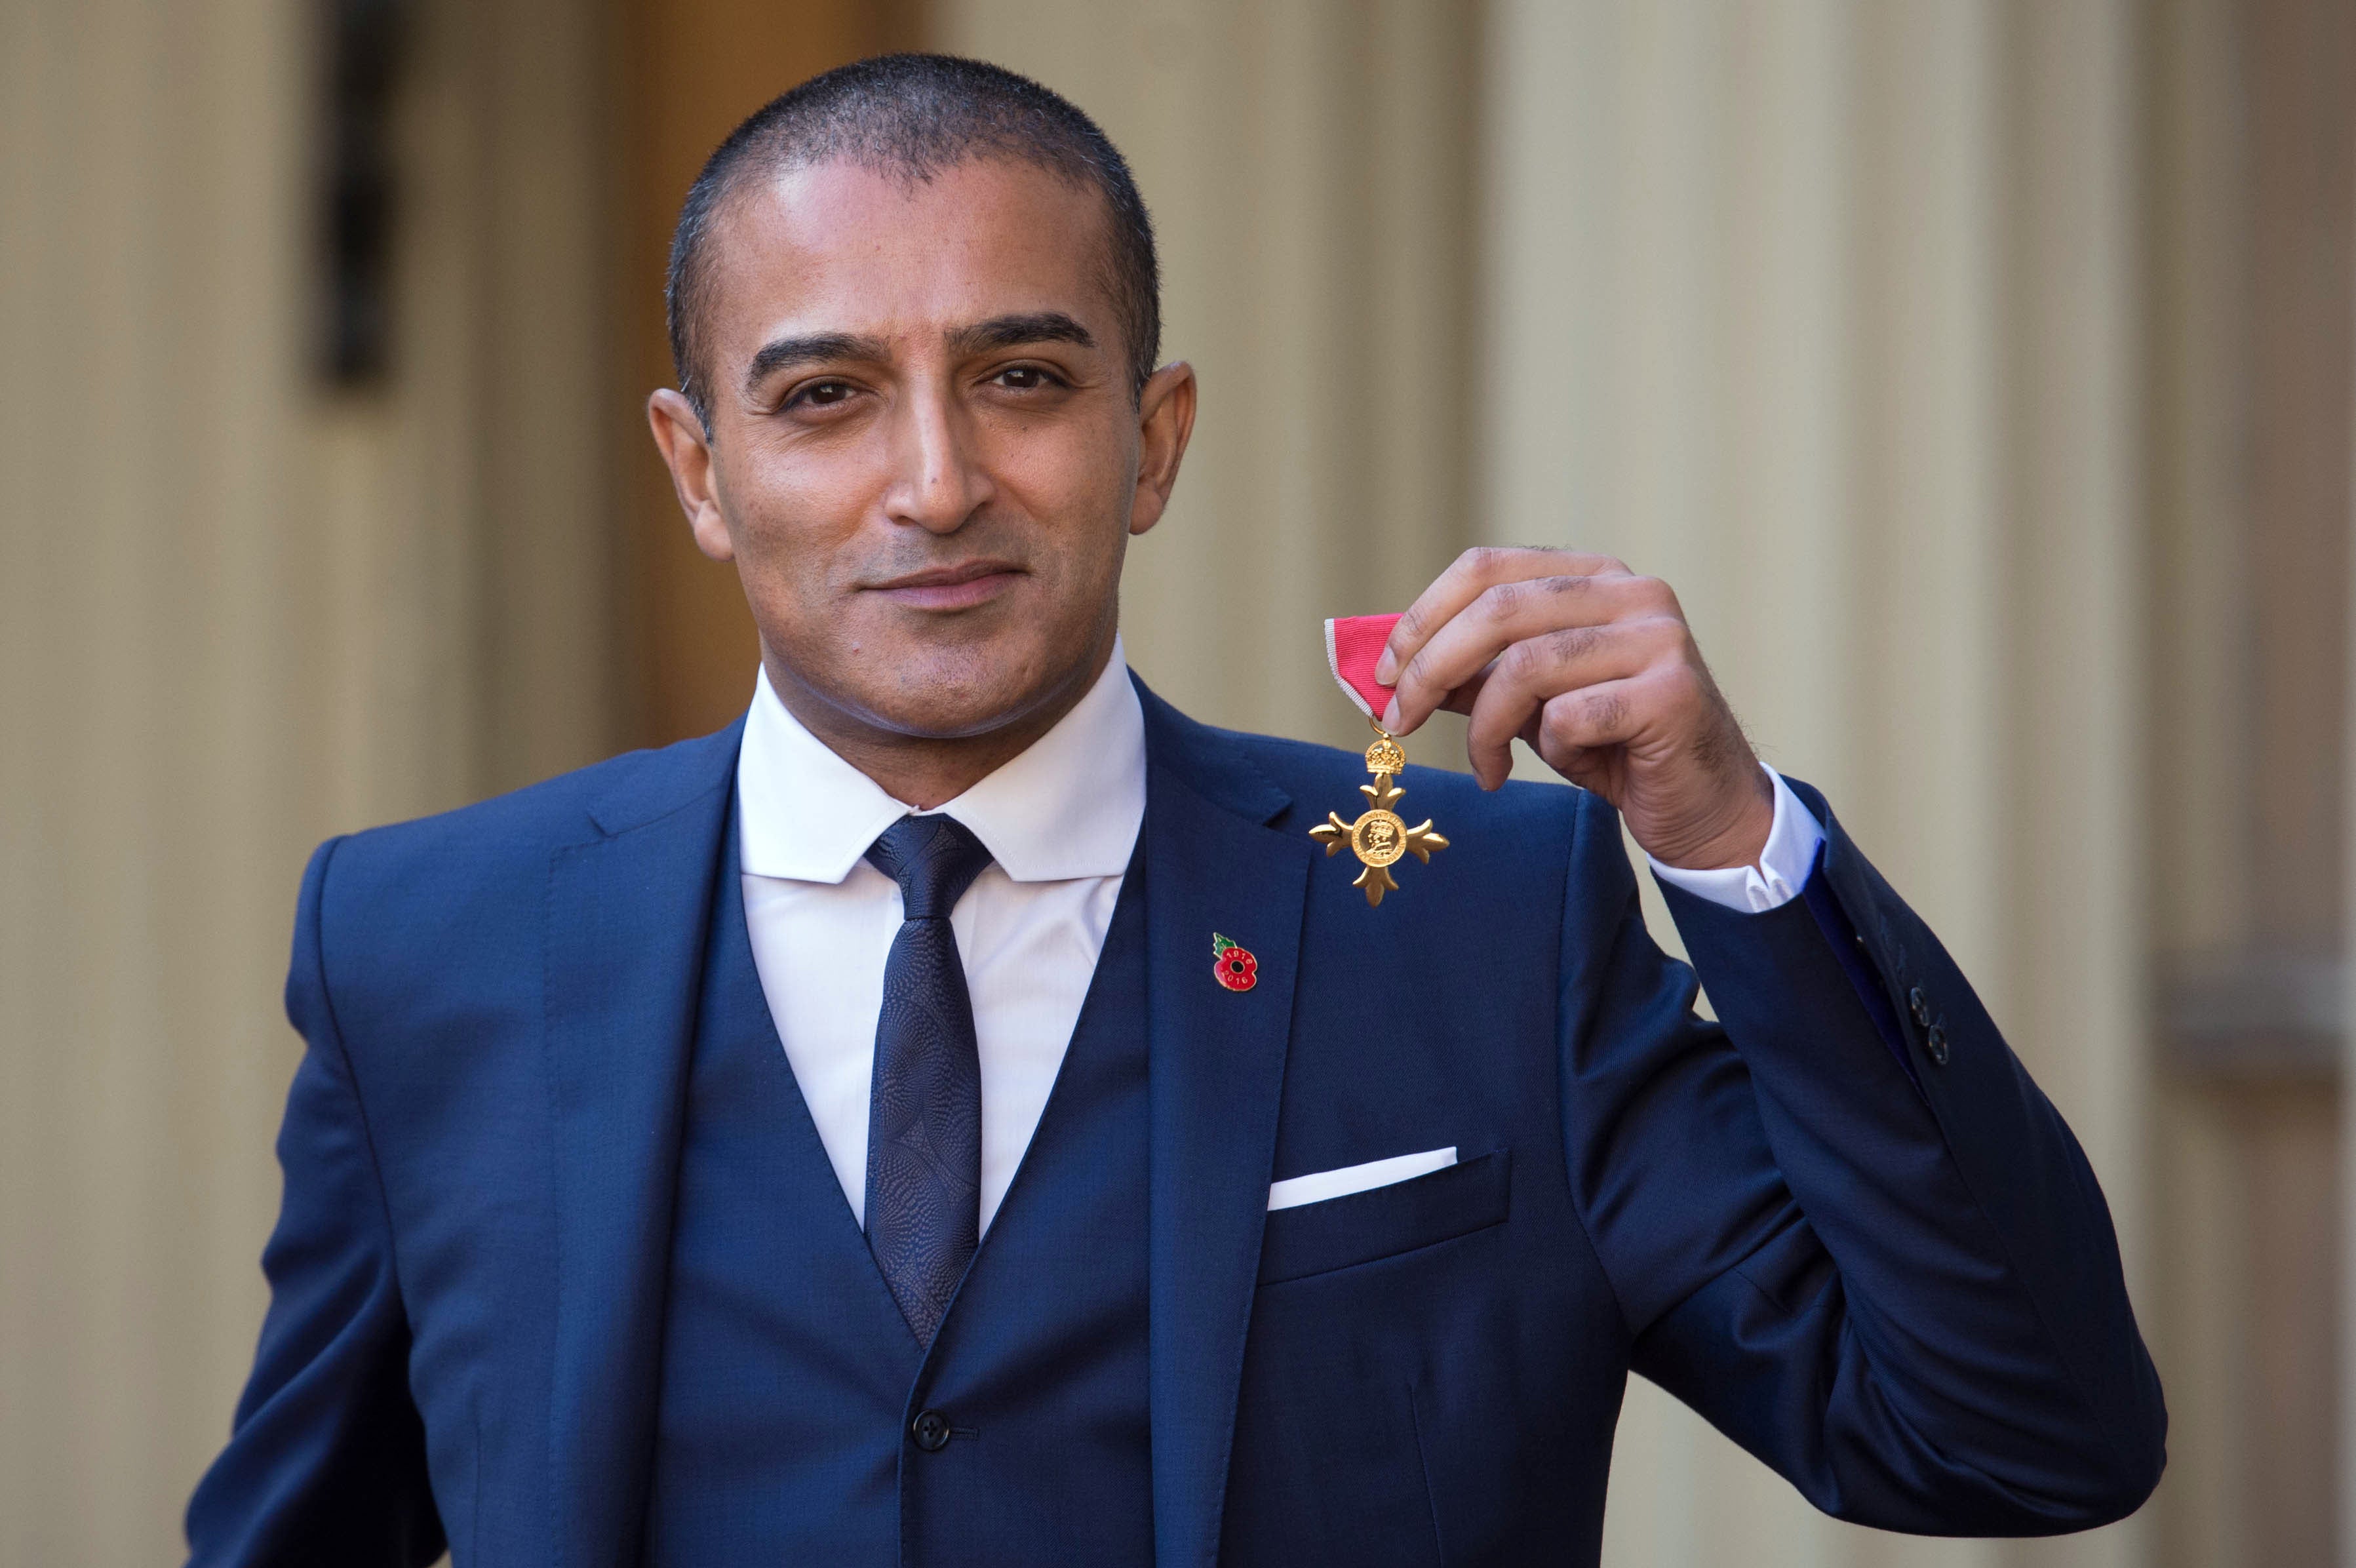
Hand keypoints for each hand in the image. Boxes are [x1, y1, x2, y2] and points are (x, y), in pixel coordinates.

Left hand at [1376, 547, 1772, 869]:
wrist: (1703, 806)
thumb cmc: (1612, 747)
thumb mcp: (1529, 704)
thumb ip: (1472, 676)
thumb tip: (1389, 669)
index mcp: (1594, 576)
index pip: (1486, 568)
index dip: (1422, 616)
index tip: (1382, 671)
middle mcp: (1632, 592)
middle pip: (1497, 610)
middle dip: (1429, 669)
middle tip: (1397, 721)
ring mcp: (1658, 639)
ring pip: (1526, 666)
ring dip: (1485, 726)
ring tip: (1487, 764)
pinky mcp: (1672, 694)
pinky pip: (1569, 716)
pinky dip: (1550, 750)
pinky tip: (1570, 767)